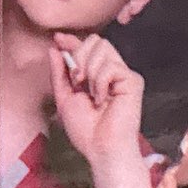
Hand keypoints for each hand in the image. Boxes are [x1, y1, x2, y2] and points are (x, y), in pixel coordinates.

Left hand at [49, 33, 155, 187]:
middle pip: (96, 40)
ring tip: (91, 94)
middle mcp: (112, 71)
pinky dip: (100, 82)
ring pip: (102, 48)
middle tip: (77, 82)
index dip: (72, 39)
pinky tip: (103, 100)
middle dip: (79, 56)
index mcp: (97, 74)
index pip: (87, 46)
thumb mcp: (64, 98)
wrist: (101, 149)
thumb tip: (54, 47)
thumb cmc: (86, 131)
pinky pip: (110, 66)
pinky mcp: (132, 81)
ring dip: (89, 71)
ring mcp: (123, 75)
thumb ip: (59, 72)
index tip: (57, 38)